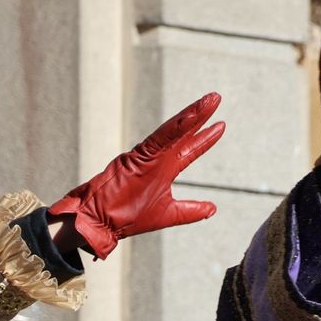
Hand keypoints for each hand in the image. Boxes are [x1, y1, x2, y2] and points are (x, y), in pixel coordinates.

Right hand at [48, 93, 225, 258]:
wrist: (99, 223)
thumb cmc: (126, 217)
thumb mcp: (168, 214)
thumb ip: (191, 211)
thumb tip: (213, 209)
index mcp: (163, 169)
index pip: (189, 149)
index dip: (205, 138)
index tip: (220, 125)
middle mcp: (156, 158)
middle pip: (183, 133)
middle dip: (201, 116)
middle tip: (216, 98)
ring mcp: (147, 155)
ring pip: (173, 130)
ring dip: (192, 114)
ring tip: (209, 101)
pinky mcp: (137, 156)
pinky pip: (160, 138)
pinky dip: (176, 127)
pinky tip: (191, 116)